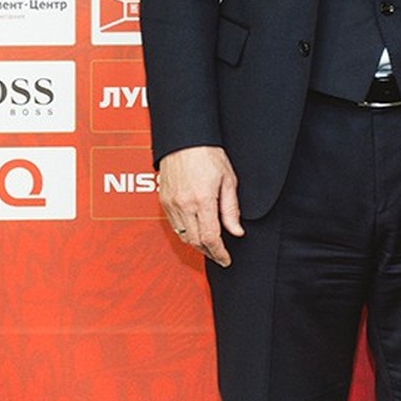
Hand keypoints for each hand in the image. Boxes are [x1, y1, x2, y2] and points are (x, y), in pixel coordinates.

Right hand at [158, 146, 243, 266]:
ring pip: (183, 235)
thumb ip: (231, 209)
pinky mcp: (163, 201)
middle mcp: (184, 205)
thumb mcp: (229, 180)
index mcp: (202, 201)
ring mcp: (171, 204)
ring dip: (197, 245)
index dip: (219, 253)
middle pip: (196, 241)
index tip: (226, 260)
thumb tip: (237, 231)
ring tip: (210, 247)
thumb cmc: (209, 155)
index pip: (211, 238)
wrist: (185, 141)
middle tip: (220, 256)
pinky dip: (186, 233)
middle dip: (209, 252)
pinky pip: (174, 225)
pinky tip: (196, 231)